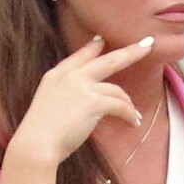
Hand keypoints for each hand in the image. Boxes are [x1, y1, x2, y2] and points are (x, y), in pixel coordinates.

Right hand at [8, 33, 158, 170]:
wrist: (35, 145)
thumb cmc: (39, 134)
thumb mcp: (47, 105)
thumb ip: (65, 97)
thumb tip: (86, 103)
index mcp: (56, 75)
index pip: (79, 56)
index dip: (92, 46)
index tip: (102, 39)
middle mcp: (70, 76)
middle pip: (108, 60)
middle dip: (131, 52)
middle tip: (147, 45)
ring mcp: (83, 87)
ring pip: (116, 90)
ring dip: (128, 104)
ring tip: (134, 116)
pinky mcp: (94, 102)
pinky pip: (120, 106)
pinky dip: (128, 115)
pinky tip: (132, 123)